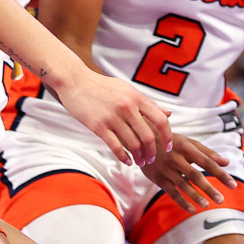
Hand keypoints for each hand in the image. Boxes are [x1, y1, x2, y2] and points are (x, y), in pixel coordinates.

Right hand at [51, 69, 168, 165]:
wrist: (76, 81)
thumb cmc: (103, 86)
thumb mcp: (128, 90)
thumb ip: (148, 103)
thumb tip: (168, 114)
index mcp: (137, 98)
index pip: (160, 120)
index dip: (167, 136)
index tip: (167, 147)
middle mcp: (127, 108)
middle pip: (147, 136)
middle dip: (152, 151)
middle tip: (152, 159)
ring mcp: (113, 118)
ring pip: (132, 144)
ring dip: (138, 157)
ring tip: (140, 162)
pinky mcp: (98, 126)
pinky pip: (115, 146)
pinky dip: (123, 157)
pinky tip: (127, 161)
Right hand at [140, 134, 229, 212]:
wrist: (142, 140)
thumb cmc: (171, 142)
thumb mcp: (188, 142)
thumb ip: (208, 153)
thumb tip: (227, 162)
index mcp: (187, 148)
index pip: (207, 162)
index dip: (221, 174)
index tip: (233, 185)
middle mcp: (176, 159)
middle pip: (195, 175)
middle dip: (209, 188)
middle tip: (221, 199)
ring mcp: (166, 169)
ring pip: (182, 185)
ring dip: (195, 196)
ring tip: (207, 205)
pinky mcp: (158, 178)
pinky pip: (171, 192)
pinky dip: (181, 201)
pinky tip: (192, 209)